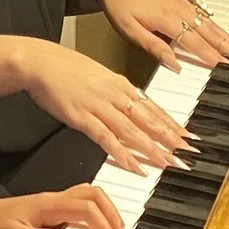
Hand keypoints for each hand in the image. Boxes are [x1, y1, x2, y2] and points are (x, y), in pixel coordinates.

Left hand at [0, 186, 126, 228]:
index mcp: (48, 205)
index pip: (87, 208)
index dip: (103, 226)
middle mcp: (53, 200)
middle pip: (94, 195)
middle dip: (113, 215)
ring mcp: (51, 204)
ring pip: (88, 198)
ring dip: (106, 213)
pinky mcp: (48, 212)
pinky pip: (79, 206)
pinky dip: (95, 216)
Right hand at [16, 40, 191, 173]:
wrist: (40, 62)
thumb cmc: (66, 68)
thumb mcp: (99, 76)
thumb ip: (117, 92)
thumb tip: (134, 104)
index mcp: (121, 84)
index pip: (153, 108)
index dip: (173, 125)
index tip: (188, 138)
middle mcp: (115, 95)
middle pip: (148, 120)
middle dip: (170, 140)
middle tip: (187, 155)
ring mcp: (99, 106)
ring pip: (132, 131)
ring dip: (151, 149)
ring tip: (167, 164)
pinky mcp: (82, 117)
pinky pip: (106, 138)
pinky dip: (121, 153)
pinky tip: (132, 166)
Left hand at [89, 0, 228, 72]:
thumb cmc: (118, 5)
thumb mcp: (129, 31)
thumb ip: (154, 47)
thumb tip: (174, 64)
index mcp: (165, 19)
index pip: (192, 42)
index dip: (209, 55)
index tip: (224, 66)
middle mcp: (177, 8)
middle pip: (206, 30)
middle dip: (225, 45)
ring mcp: (179, 1)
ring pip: (206, 21)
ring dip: (224, 35)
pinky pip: (200, 12)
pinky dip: (214, 23)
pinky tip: (220, 30)